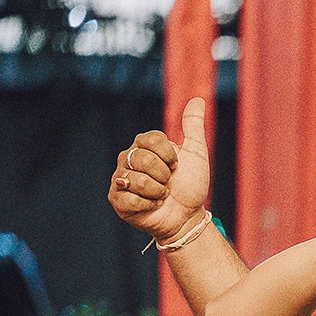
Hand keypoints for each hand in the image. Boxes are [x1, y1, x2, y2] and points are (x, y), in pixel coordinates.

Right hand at [109, 96, 210, 241]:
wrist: (188, 216)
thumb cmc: (191, 185)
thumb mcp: (196, 154)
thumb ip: (193, 127)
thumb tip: (198, 99)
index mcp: (144, 145)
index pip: (150, 139)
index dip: (169, 155)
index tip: (176, 165)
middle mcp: (128, 158)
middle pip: (142, 159)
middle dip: (164, 175)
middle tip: (168, 183)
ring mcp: (120, 178)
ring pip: (136, 179)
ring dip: (157, 192)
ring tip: (161, 195)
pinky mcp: (117, 199)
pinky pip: (130, 198)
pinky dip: (148, 205)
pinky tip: (152, 206)